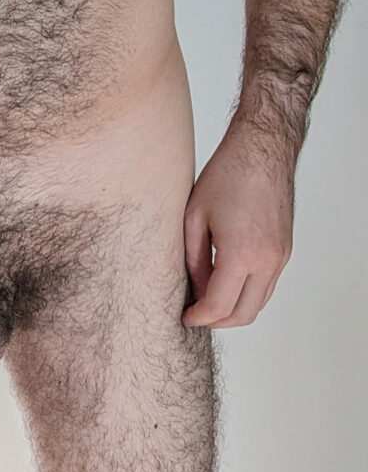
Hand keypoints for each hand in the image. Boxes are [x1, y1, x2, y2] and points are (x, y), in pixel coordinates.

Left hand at [182, 122, 293, 327]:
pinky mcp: (285, 249)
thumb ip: (193, 259)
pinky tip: (226, 280)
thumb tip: (196, 288)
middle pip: (243, 314)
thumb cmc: (227, 174)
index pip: (219, 306)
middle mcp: (267, 261)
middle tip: (196, 314)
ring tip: (208, 297)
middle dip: (217, 321)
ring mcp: (280, 256)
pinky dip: (248, 292)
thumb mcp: (194, 217)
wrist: (262, 150)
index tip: (185, 316)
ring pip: (259, 302)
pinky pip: (267, 285)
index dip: (199, 317)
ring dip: (234, 308)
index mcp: (241, 254)